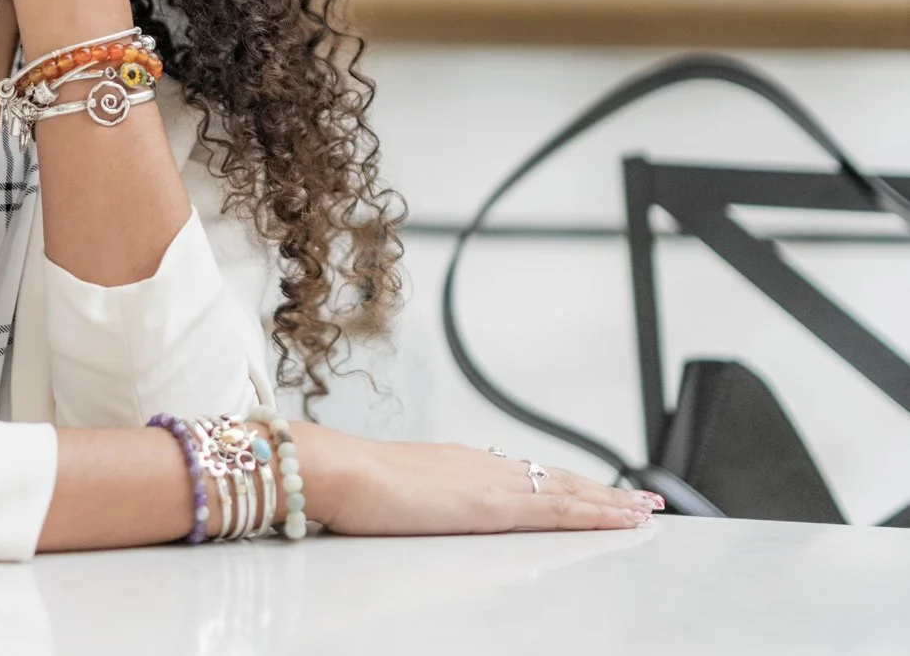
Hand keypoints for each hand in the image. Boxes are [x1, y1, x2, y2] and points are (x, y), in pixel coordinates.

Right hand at [298, 427, 660, 534]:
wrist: (339, 472)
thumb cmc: (352, 485)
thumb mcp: (392, 490)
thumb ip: (416, 496)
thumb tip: (419, 504)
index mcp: (458, 466)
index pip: (524, 476)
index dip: (563, 485)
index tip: (591, 492)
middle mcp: (482, 467)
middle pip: (556, 480)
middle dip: (601, 493)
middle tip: (643, 502)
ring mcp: (491, 484)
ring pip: (567, 492)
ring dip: (610, 502)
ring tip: (646, 512)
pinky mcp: (495, 505)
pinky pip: (560, 509)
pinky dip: (596, 513)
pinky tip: (621, 521)